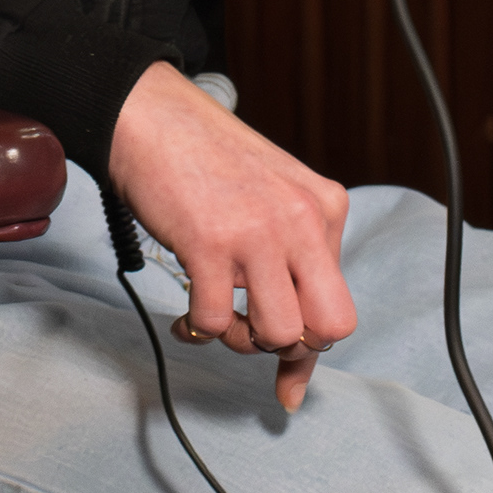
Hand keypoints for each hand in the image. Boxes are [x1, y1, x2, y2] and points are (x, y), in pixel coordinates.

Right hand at [102, 61, 356, 411]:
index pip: (341, 308)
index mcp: (326, 208)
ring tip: (214, 316)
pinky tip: (183, 314)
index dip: (310, 350)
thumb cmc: (205, 160)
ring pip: (278, 334)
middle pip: (328, 330)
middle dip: (289, 349)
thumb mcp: (271, 204)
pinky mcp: (210, 242)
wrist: (151, 114)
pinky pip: (214, 321)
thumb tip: (294, 371)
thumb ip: (292, 269)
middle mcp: (303, 220)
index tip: (287, 377)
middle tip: (250, 330)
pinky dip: (196, 330)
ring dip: (239, 340)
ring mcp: (259, 231)